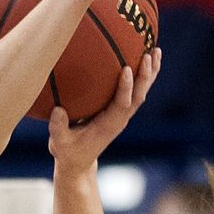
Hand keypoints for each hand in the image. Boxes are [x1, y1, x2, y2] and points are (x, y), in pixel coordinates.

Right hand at [47, 48, 160, 172]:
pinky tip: (146, 59)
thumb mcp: (59, 143)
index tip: (127, 69)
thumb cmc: (68, 152)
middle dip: (145, 76)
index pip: (121, 105)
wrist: (78, 162)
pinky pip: (136, 91)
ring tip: (156, 50)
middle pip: (139, 96)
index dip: (126, 88)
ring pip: (142, 92)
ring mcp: (123, 114)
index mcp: (108, 126)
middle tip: (149, 54)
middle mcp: (120, 119)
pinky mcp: (121, 110)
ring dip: (150, 73)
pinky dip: (144, 76)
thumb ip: (58, 127)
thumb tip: (58, 110)